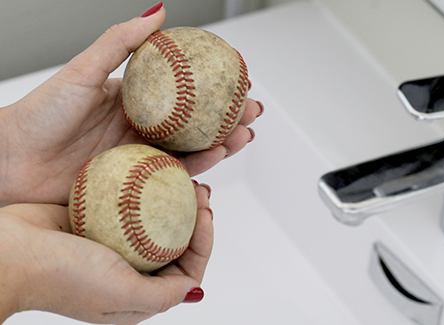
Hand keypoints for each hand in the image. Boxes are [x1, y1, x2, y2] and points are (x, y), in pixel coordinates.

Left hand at [0, 5, 261, 205]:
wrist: (11, 162)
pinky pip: (173, 176)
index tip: (239, 77)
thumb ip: (120, 41)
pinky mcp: (137, 183)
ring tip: (244, 135)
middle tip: (253, 111)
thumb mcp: (83, 70)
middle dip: (229, 118)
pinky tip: (215, 160)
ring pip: (192, 150)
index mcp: (135, 101)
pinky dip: (197, 168)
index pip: (185, 92)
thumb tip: (159, 12)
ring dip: (222, 144)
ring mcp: (141, 156)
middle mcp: (142, 129)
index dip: (215, 86)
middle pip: (196, 124)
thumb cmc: (40, 114)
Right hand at [0, 183, 212, 324]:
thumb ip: (163, 294)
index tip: (206, 214)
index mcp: (140, 293)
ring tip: (187, 180)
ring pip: (157, 222)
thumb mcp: (122, 293)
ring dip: (175, 201)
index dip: (205, 242)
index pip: (188, 269)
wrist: (10, 252)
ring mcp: (115, 245)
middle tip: (201, 191)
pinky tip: (155, 173)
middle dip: (195, 218)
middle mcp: (131, 270)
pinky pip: (132, 206)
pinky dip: (147, 192)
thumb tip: (196, 290)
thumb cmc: (63, 278)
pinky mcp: (100, 223)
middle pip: (176, 242)